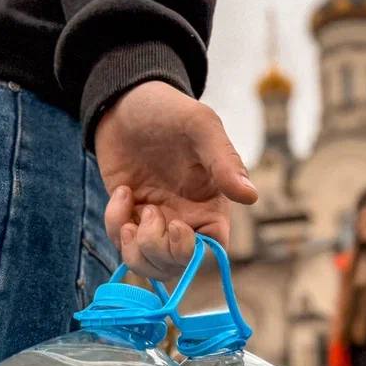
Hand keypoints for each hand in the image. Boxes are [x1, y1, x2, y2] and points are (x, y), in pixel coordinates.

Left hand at [95, 81, 258, 278]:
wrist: (125, 99)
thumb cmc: (170, 110)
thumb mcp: (200, 127)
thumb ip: (224, 161)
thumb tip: (250, 197)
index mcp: (211, 205)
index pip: (213, 249)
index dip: (194, 251)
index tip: (177, 226)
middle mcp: (185, 218)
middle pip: (178, 265)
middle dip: (159, 252)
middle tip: (149, 215)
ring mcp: (154, 220)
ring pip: (148, 264)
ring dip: (135, 249)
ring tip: (130, 213)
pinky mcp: (127, 215)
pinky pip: (121, 242)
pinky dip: (115, 225)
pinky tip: (122, 193)